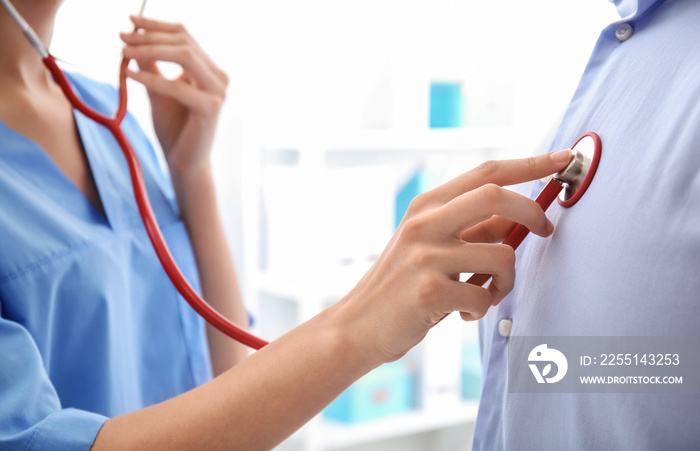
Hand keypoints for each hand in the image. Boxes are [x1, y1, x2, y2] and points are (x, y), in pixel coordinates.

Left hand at [121, 16, 226, 178]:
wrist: (184, 163)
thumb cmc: (174, 129)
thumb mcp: (157, 90)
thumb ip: (150, 65)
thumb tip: (133, 38)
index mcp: (209, 70)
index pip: (184, 36)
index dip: (156, 25)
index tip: (129, 20)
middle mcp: (218, 78)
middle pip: (184, 42)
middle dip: (150, 36)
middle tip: (121, 37)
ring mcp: (218, 92)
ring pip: (185, 56)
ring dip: (151, 51)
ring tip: (123, 52)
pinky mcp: (210, 108)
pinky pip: (178, 87)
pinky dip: (151, 79)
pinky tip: (130, 75)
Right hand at [329, 150, 571, 365]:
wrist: (358, 325)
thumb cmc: (401, 285)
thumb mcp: (427, 244)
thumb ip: (468, 228)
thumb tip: (517, 218)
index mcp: (426, 206)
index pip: (486, 173)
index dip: (529, 163)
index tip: (562, 157)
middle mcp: (424, 223)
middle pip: (496, 196)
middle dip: (532, 212)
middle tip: (546, 231)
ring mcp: (426, 255)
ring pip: (502, 255)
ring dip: (505, 281)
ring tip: (484, 293)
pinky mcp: (430, 290)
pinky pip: (484, 295)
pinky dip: (482, 307)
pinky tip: (462, 312)